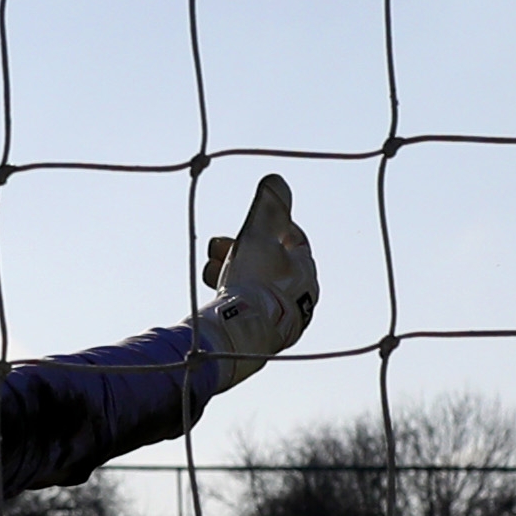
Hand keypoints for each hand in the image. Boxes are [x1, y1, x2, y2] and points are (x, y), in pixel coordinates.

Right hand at [198, 173, 316, 387]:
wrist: (243, 334)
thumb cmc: (253, 281)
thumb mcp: (258, 234)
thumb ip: (268, 206)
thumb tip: (277, 181)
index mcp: (305, 269)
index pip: (292, 238)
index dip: (268, 226)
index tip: (246, 225)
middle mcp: (302, 294)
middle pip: (270, 261)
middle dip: (240, 249)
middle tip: (216, 247)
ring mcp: (285, 317)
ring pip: (256, 284)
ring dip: (231, 270)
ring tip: (209, 270)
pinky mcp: (266, 334)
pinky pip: (249, 305)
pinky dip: (232, 294)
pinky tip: (216, 294)